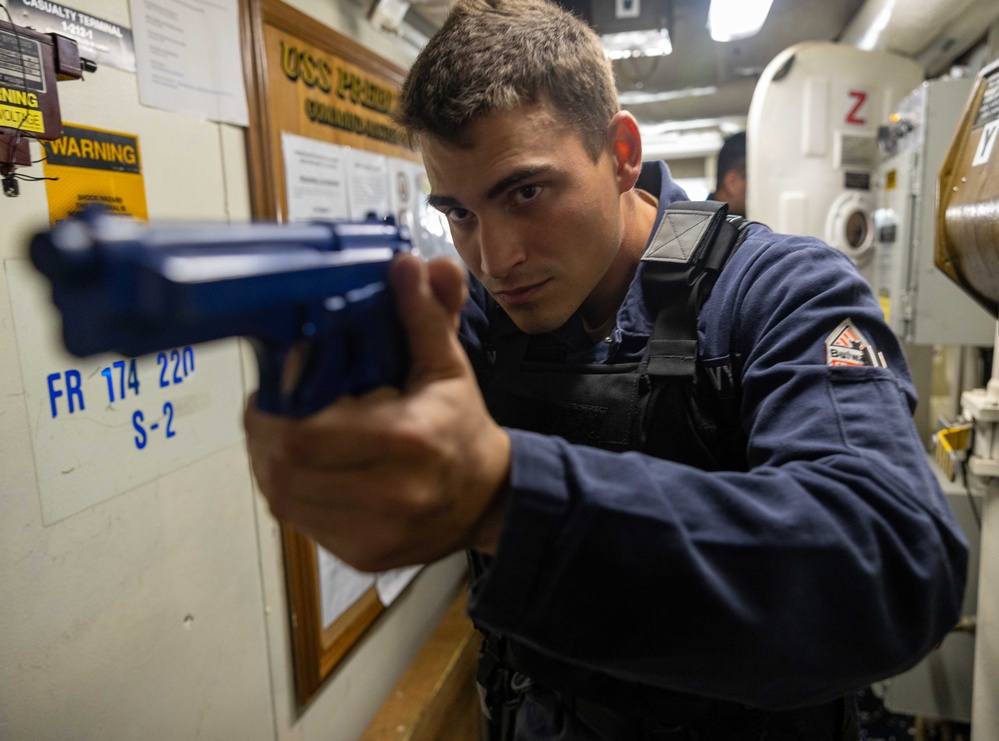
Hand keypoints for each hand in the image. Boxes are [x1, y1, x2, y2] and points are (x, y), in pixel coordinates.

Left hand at [244, 254, 510, 571]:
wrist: (489, 499)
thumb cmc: (461, 427)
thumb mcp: (448, 366)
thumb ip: (425, 316)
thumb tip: (408, 266)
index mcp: (409, 440)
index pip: (303, 433)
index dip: (273, 409)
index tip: (278, 383)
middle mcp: (389, 494)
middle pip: (282, 468)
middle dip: (265, 433)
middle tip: (273, 408)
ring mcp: (372, 533)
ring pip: (282, 497)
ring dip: (271, 461)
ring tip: (286, 434)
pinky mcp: (361, 555)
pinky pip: (298, 521)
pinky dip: (290, 490)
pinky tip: (306, 468)